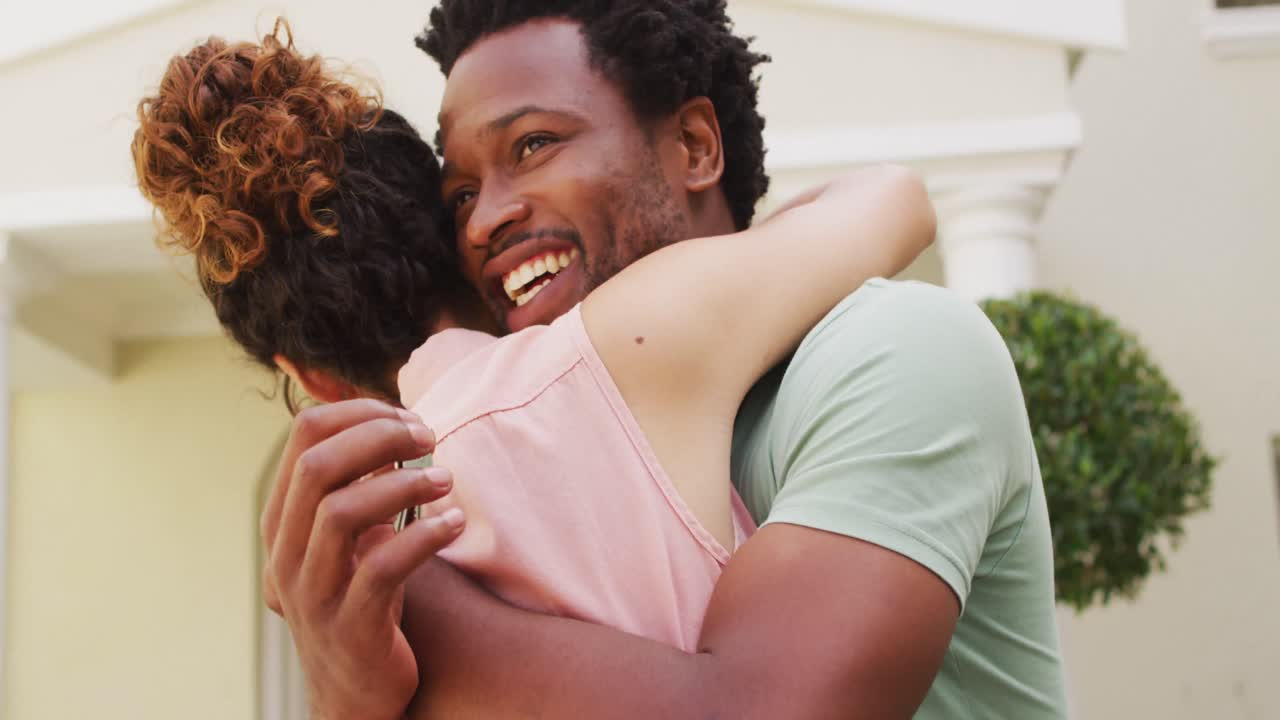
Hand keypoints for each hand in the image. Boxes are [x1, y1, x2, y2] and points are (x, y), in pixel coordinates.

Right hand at [260, 399, 464, 719]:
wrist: (356, 692)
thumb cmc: (363, 597)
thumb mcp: (352, 538)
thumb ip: (360, 486)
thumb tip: (394, 424)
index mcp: (282, 521)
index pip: (304, 436)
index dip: (360, 413)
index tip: (407, 416)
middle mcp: (285, 553)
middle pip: (317, 466)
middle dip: (380, 437)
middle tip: (429, 437)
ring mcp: (313, 592)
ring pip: (341, 513)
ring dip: (402, 485)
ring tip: (446, 481)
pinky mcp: (350, 626)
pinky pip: (382, 568)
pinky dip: (424, 537)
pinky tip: (456, 522)